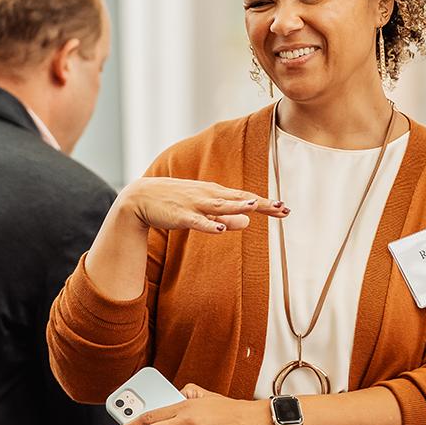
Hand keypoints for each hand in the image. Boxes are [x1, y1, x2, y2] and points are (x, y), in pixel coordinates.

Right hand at [118, 177, 288, 234]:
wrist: (140, 198)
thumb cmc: (174, 203)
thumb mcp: (203, 210)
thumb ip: (225, 217)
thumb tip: (247, 222)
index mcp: (216, 194)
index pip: (245, 198)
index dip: (265, 204)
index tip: (285, 210)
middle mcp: (209, 196)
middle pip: (239, 199)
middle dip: (261, 204)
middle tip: (283, 208)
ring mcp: (194, 204)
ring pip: (220, 206)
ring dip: (237, 206)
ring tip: (255, 207)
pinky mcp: (180, 216)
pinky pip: (196, 222)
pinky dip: (208, 225)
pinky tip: (220, 229)